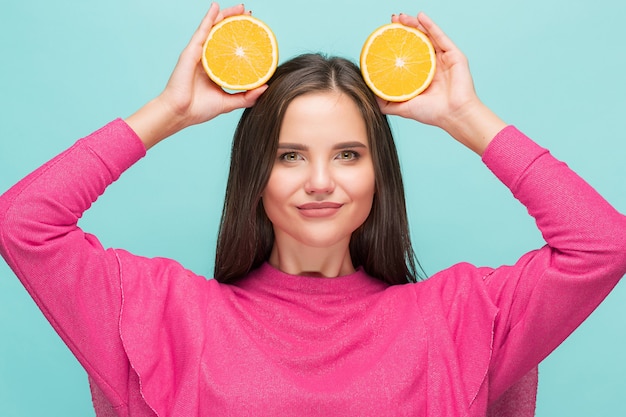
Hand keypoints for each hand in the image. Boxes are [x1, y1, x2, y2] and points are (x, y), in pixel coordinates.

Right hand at [126, 3, 266, 148]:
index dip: (240, 39)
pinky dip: (209, 18)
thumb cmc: (199, 109)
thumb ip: (247, 97)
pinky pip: (202, 30)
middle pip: (222, 35)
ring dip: (226, 15)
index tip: (253, 32)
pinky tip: (216, 7)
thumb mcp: (229, 103)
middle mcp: (206, 58)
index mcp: (214, 69)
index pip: (229, 49)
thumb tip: (266, 87)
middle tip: (250, 16)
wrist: (181, 113)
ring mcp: (198, 53)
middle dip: (236, 22)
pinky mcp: (191, 51)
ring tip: (240, 8)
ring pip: (214, 28)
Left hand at [379, 12, 505, 154]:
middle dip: (404, 30)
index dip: (397, 44)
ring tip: (401, 18)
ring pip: (427, 36)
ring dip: (414, 24)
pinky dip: (430, 25)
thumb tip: (370, 95)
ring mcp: (444, 59)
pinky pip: (440, 37)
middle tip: (391, 22)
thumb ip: (387, 103)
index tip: (385, 36)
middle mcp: (433, 65)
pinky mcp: (454, 55)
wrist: (453, 115)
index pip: (408, 54)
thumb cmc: (432, 113)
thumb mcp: (403, 108)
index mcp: (422, 75)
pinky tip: (420, 16)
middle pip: (417, 41)